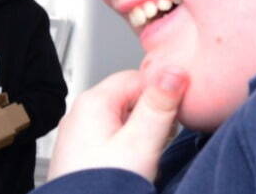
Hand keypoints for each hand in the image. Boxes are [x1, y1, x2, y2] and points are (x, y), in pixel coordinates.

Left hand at [46, 65, 187, 180]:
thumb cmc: (102, 186)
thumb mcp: (141, 143)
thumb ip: (158, 106)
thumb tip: (173, 72)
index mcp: (94, 101)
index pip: (138, 76)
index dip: (162, 93)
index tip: (175, 113)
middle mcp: (81, 113)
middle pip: (130, 97)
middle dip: (151, 116)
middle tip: (157, 141)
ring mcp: (79, 133)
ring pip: (123, 119)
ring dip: (141, 134)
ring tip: (142, 158)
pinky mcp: (81, 153)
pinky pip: (112, 138)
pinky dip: (127, 147)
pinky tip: (130, 166)